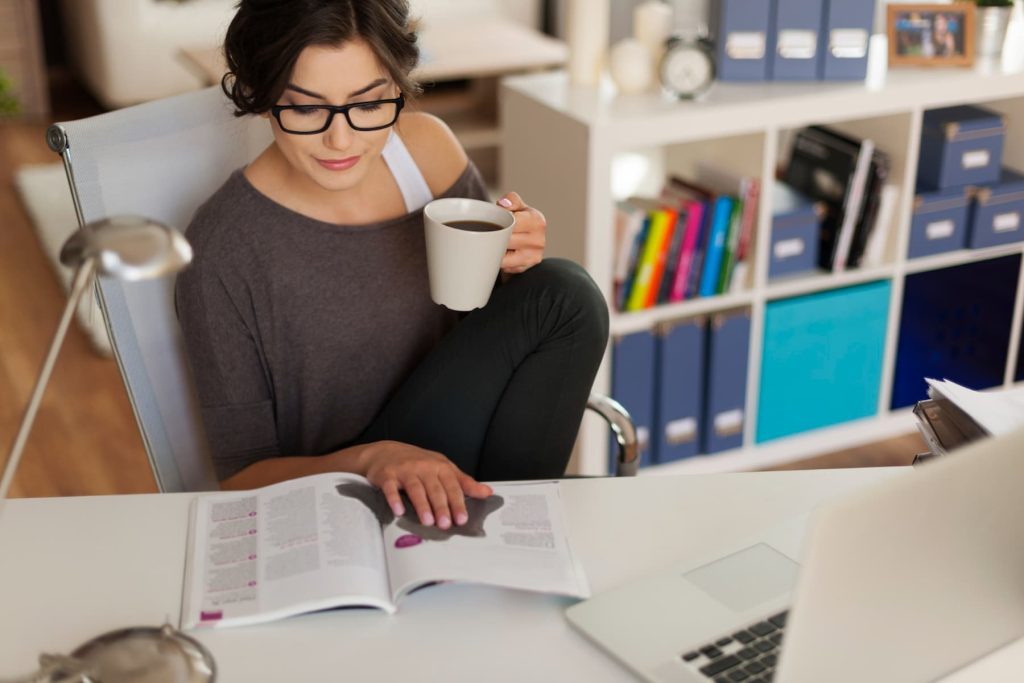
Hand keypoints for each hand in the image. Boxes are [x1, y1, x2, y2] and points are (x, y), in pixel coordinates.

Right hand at [361, 441, 492, 529]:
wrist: (386, 452)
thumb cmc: (418, 463)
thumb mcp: (443, 468)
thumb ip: (464, 482)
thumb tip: (486, 492)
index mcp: (440, 466)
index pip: (452, 485)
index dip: (458, 502)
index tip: (462, 518)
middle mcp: (424, 467)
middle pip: (435, 488)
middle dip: (441, 507)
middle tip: (446, 524)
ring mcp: (405, 470)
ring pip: (416, 488)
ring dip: (422, 505)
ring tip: (428, 521)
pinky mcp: (387, 475)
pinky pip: (391, 488)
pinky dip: (394, 499)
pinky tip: (399, 511)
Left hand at [497, 192, 545, 273]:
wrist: (528, 239)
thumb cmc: (520, 220)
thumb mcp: (517, 206)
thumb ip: (511, 200)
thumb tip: (503, 204)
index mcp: (537, 221)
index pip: (511, 222)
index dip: (498, 222)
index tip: (491, 222)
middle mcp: (538, 240)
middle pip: (505, 240)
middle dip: (493, 237)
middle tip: (486, 233)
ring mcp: (532, 257)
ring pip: (503, 255)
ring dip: (494, 250)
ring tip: (492, 243)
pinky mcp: (524, 268)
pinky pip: (503, 265)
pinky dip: (498, 259)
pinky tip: (499, 253)